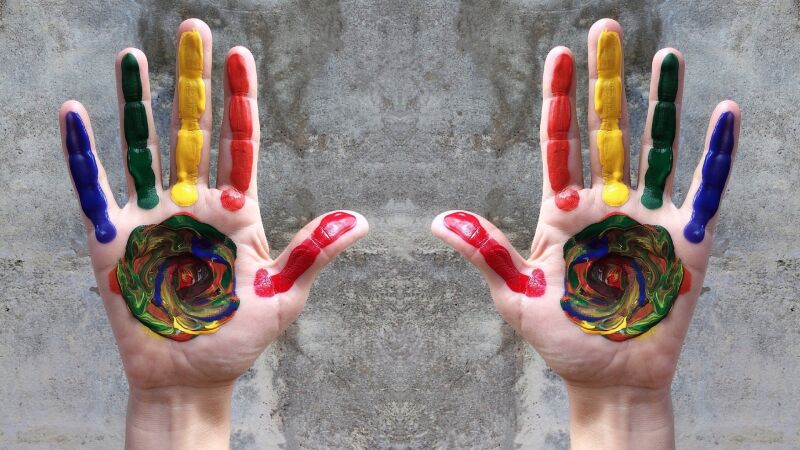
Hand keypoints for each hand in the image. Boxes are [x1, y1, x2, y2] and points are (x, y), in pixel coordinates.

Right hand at [59, 18, 367, 448]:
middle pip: (192, 130)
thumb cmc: (239, 339)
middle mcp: (194, 204)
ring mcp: (152, 218)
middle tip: (193, 29)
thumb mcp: (283, 296)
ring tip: (132, 56)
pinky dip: (83, 153)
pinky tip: (77, 113)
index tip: (241, 55)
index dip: (239, 99)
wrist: (191, 377)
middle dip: (192, 81)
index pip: (239, 143)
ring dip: (137, 102)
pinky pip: (94, 188)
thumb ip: (311, 253)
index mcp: (237, 212)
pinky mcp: (113, 240)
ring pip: (143, 147)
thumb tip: (359, 221)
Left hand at [432, 18, 738, 448]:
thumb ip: (488, 251)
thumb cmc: (561, 340)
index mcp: (562, 211)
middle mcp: (606, 204)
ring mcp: (648, 217)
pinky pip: (705, 186)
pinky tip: (723, 112)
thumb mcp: (517, 295)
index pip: (559, 142)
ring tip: (668, 56)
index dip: (560, 98)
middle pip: (607, 130)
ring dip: (662, 102)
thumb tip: (440, 219)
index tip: (559, 53)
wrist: (609, 378)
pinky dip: (715, 152)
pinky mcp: (686, 238)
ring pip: (656, 147)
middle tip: (606, 29)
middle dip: (606, 81)